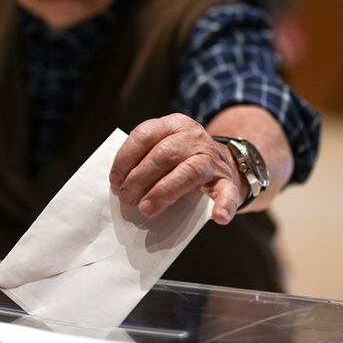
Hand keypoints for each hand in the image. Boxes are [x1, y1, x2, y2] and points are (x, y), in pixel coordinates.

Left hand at [109, 113, 243, 224]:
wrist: (224, 163)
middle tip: (126, 199)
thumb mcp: (164, 147)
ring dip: (164, 191)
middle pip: (164, 154)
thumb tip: (120, 185)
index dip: (126, 159)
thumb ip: (145, 159)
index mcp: (174, 124)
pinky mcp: (227, 180)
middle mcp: (194, 137)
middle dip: (140, 178)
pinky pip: (227, 191)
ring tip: (147, 208)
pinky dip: (224, 204)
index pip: (145, 135)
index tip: (115, 180)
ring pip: (189, 171)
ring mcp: (212, 159)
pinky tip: (219, 218)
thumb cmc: (182, 159)